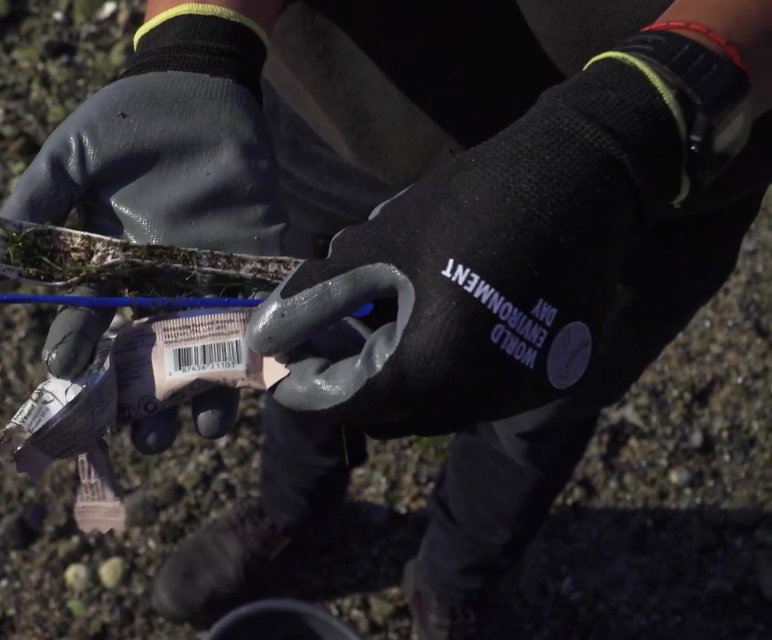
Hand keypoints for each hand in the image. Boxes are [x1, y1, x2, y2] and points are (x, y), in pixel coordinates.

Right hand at [0, 9, 283, 451]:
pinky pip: (264, 310)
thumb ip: (35, 205)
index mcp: (112, 269)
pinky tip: (262, 381)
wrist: (196, 84)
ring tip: (205, 430)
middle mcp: (160, 285)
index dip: (75, 351)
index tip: (64, 377)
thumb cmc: (126, 120)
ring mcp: (211, 277)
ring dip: (208, 394)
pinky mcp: (256, 260)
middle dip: (147, 403)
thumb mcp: (69, 159)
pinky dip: (265, 346)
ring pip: (208, 350)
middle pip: (152, 357)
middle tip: (145, 439)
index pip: (90, 325)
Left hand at [246, 54, 686, 435]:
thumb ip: (316, 298)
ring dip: (395, 386)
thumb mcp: (379, 242)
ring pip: (433, 413)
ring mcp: (520, 393)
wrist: (584, 177)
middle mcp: (480, 397)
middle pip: (389, 416)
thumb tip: (263, 337)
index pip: (347, 403)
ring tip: (376, 330)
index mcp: (432, 366)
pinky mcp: (548, 379)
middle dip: (349, 387)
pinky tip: (430, 329)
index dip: (306, 386)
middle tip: (326, 342)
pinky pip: (475, 398)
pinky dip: (441, 379)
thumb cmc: (471, 202)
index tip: (283, 361)